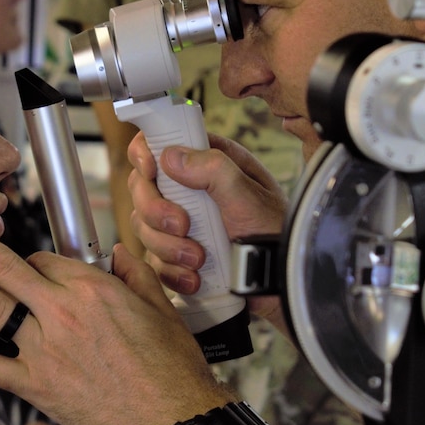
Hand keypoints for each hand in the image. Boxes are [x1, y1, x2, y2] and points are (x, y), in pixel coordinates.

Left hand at [0, 201, 236, 424]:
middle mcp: (63, 313)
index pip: (44, 258)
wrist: (172, 421)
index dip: (30, 258)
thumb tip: (120, 252)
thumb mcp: (162, 307)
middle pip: (4, 265)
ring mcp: (45, 350)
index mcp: (93, 288)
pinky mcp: (36, 386)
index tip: (26, 264)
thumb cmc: (171, 368)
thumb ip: (135, 274)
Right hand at [128, 131, 287, 321]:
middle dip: (156, 210)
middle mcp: (189, 189)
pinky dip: (172, 271)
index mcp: (207, 162)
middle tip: (182, 225)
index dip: (145, 154)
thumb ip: (214, 170)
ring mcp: (179, 223)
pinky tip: (195, 277)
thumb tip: (171, 157)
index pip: (159, 144)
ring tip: (198, 259)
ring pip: (143, 226)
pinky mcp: (176, 254)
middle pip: (142, 188)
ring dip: (167, 246)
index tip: (151, 171)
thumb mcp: (250, 196)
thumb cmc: (275, 231)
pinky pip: (155, 260)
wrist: (282, 280)